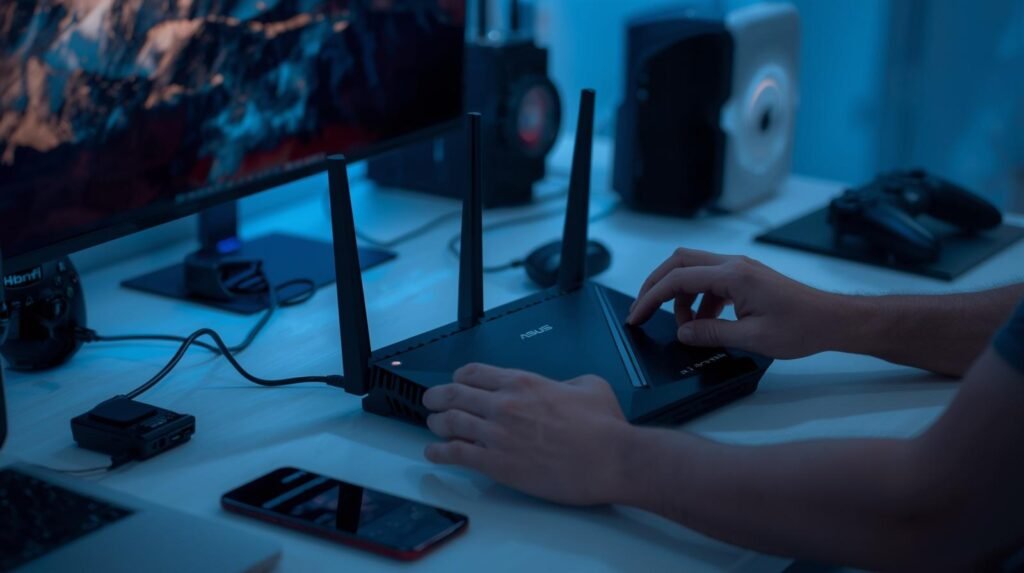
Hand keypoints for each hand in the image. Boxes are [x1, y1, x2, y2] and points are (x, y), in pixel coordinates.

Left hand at [422, 363, 632, 505]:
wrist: (611, 459)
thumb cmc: (604, 427)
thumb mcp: (588, 385)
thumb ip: (565, 382)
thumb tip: (562, 387)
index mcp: (523, 382)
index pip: (474, 372)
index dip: (459, 377)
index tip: (456, 382)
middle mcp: (504, 404)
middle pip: (453, 394)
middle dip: (437, 397)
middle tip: (432, 401)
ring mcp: (497, 435)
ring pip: (449, 423)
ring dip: (436, 423)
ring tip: (432, 425)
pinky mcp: (497, 464)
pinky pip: (456, 454)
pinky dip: (439, 452)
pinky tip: (434, 453)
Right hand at [625, 248, 842, 358]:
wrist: (832, 319)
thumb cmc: (802, 326)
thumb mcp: (752, 337)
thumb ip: (711, 333)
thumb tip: (682, 332)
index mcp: (733, 275)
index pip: (678, 279)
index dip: (651, 297)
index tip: (637, 316)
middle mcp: (733, 265)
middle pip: (679, 263)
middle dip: (656, 285)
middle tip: (643, 310)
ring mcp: (739, 269)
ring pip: (693, 271)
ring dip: (680, 296)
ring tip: (685, 326)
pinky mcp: (744, 277)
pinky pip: (710, 281)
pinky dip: (699, 300)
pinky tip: (705, 322)